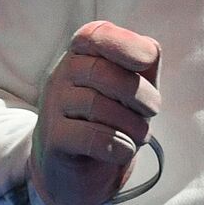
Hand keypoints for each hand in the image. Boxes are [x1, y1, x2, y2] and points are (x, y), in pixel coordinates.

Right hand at [29, 20, 160, 204]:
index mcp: (83, 53)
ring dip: (133, 125)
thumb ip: (145, 61)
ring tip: (139, 134)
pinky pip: (90, 136)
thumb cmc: (115, 116)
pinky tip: (124, 150)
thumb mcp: (135, 84)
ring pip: (97, 105)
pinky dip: (118, 145)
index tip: (146, 62)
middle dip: (140, 94)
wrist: (81, 169)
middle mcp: (62, 73)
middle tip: (151, 110)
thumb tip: (148, 53)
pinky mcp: (52, 139)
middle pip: (104, 72)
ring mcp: (53, 105)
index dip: (125, 44)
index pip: (97, 35)